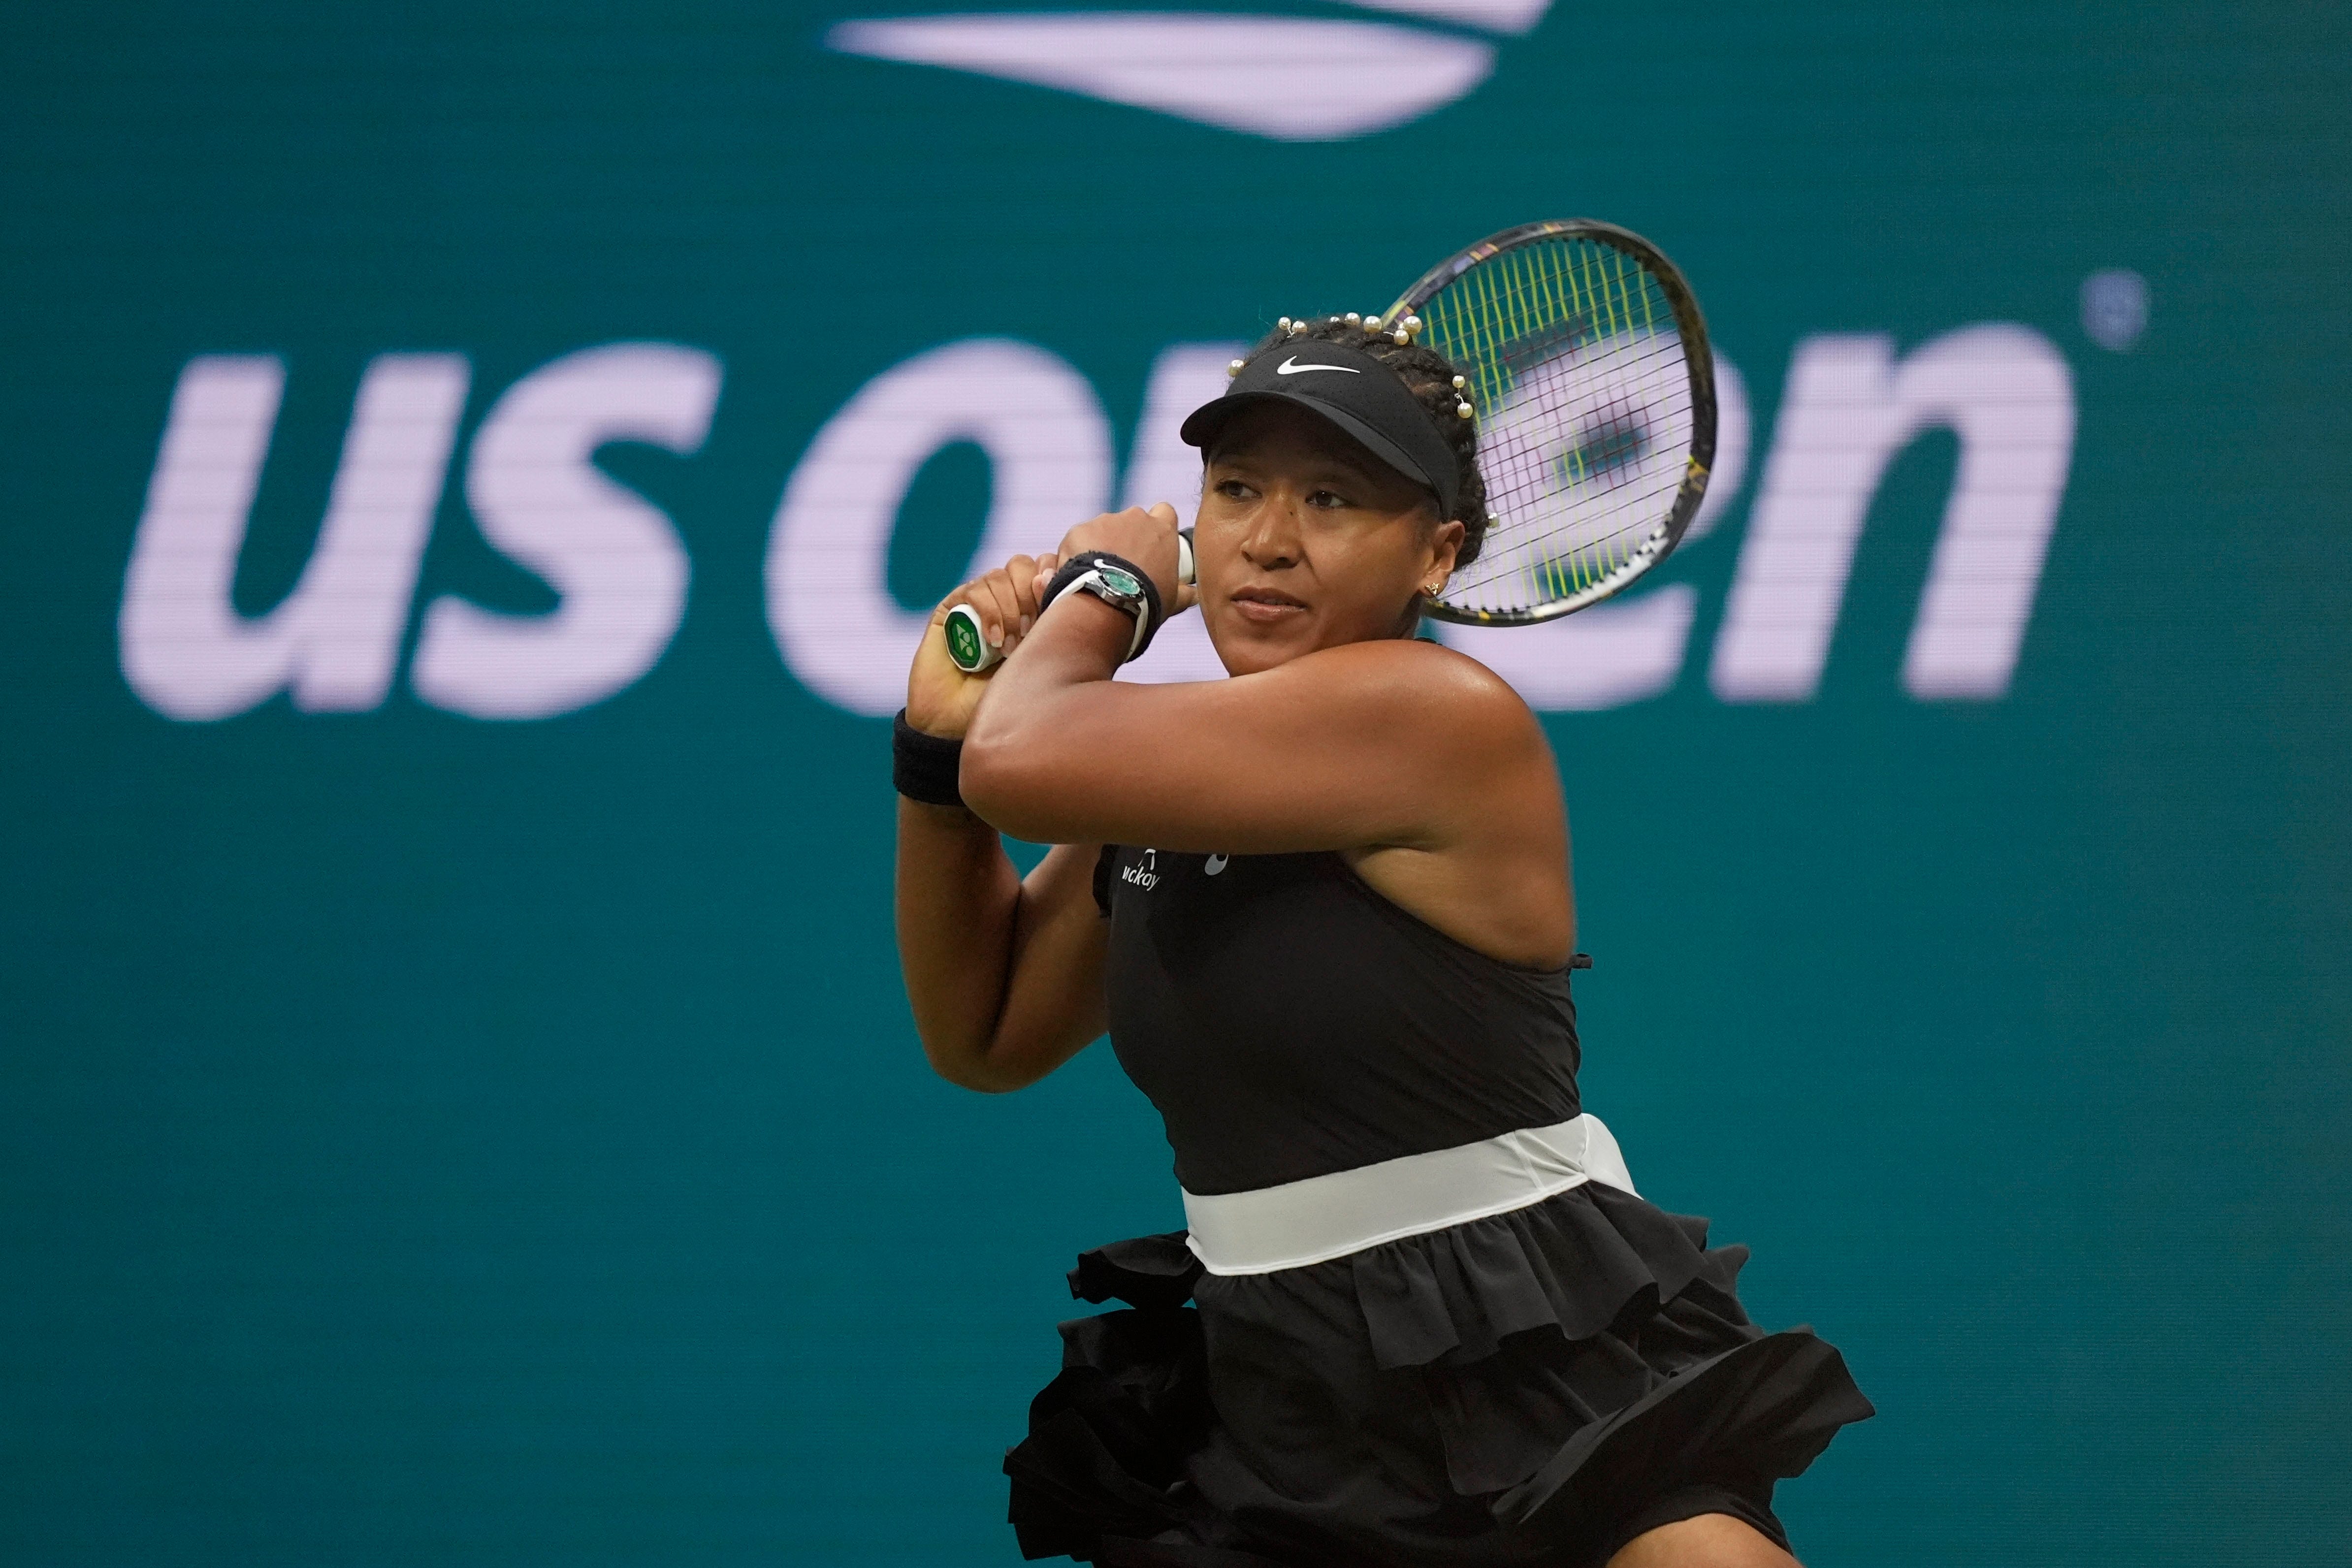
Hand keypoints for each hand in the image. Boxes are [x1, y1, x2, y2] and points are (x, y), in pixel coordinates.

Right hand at [906, 552, 1059, 738]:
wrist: (956, 720)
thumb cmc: (1004, 698)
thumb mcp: (1037, 659)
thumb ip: (1046, 621)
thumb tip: (1048, 578)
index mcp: (1030, 607)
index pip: (1045, 567)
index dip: (1052, 577)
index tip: (1056, 603)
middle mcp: (1004, 599)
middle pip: (1023, 564)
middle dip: (1030, 594)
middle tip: (1030, 632)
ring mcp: (977, 602)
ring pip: (999, 576)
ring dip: (1009, 610)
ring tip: (1008, 647)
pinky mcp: (952, 608)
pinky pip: (974, 590)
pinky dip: (988, 612)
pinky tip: (992, 641)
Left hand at [1054, 504, 1195, 614]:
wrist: (1108, 604)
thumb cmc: (1146, 602)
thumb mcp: (1172, 599)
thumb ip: (1185, 593)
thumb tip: (1195, 595)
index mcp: (1161, 529)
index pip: (1164, 512)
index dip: (1158, 525)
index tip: (1152, 543)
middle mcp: (1134, 518)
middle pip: (1131, 522)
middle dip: (1126, 539)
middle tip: (1122, 567)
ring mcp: (1105, 522)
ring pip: (1102, 530)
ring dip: (1101, 547)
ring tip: (1099, 576)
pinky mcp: (1079, 530)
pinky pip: (1079, 540)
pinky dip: (1078, 554)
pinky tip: (1080, 575)